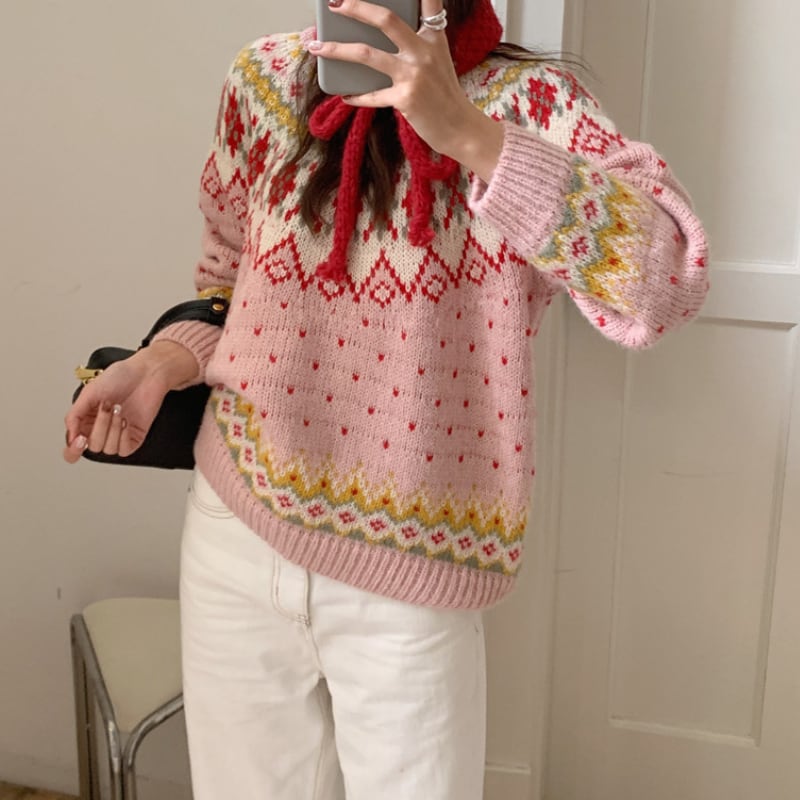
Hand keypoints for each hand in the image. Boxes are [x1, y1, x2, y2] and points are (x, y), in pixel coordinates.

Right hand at [63, 341, 197, 463]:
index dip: (73, 450)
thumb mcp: (89, 392)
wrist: (145, 373)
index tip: (80, 440)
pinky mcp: (135, 437)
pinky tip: (127, 421)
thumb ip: (75, 415)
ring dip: (113, 428)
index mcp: (86, 420)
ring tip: (119, 409)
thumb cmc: (120, 377)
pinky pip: (124, 450)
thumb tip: (70, 437)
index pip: (73, 448)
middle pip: (92, 447)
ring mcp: (118, 434)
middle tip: (106, 407)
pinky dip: (124, 436)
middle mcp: (101, 430)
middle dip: (100, 426)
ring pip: (108, 449)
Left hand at [309, 0, 503, 180]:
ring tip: (316, 46)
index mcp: (432, 38)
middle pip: (385, 19)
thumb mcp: (437, 61)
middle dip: (356, 8)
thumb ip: (415, 45)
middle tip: (334, 4)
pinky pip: (371, 95)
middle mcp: (423, 52)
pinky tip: (344, 95)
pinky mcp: (405, 99)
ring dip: (336, 49)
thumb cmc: (444, 96)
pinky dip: (355, 96)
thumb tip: (375, 43)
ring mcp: (413, 75)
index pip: (429, 3)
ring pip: (367, 54)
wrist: (460, 128)